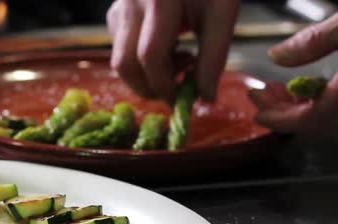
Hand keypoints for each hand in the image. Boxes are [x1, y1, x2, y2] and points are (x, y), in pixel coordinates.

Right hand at [106, 0, 239, 102]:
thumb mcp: (221, 14)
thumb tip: (205, 98)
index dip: (164, 86)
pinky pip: (121, 48)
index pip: (150, 56)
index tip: (182, 100)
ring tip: (179, 59)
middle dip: (148, 88)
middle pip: (125, 64)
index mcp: (159, 1)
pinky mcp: (116, 12)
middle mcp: (130, 4)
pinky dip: (141, 59)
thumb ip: (213, 58)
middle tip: (174, 91)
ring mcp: (119, 7)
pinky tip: (167, 46)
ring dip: (146, 74)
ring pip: (120, 59)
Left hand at [250, 0, 337, 137]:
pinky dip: (321, 107)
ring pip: (334, 123)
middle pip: (320, 126)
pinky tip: (306, 92)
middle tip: (261, 96)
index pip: (313, 117)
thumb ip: (313, 42)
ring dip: (301, 112)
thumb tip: (277, 57)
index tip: (258, 110)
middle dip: (285, 115)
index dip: (281, 118)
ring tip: (277, 93)